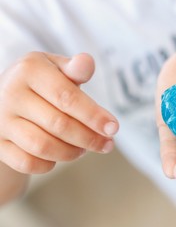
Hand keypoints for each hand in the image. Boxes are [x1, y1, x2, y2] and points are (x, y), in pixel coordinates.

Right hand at [0, 52, 118, 173]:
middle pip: (58, 124)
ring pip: (42, 146)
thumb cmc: (44, 83)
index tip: (114, 128)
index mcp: (30, 70)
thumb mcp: (58, 69)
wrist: (7, 97)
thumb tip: (87, 62)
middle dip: (89, 138)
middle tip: (107, 144)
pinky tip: (60, 155)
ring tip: (84, 148)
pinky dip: (48, 164)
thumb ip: (75, 69)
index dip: (93, 115)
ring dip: (71, 152)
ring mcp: (1, 120)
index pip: (67, 97)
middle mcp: (10, 93)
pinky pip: (26, 162)